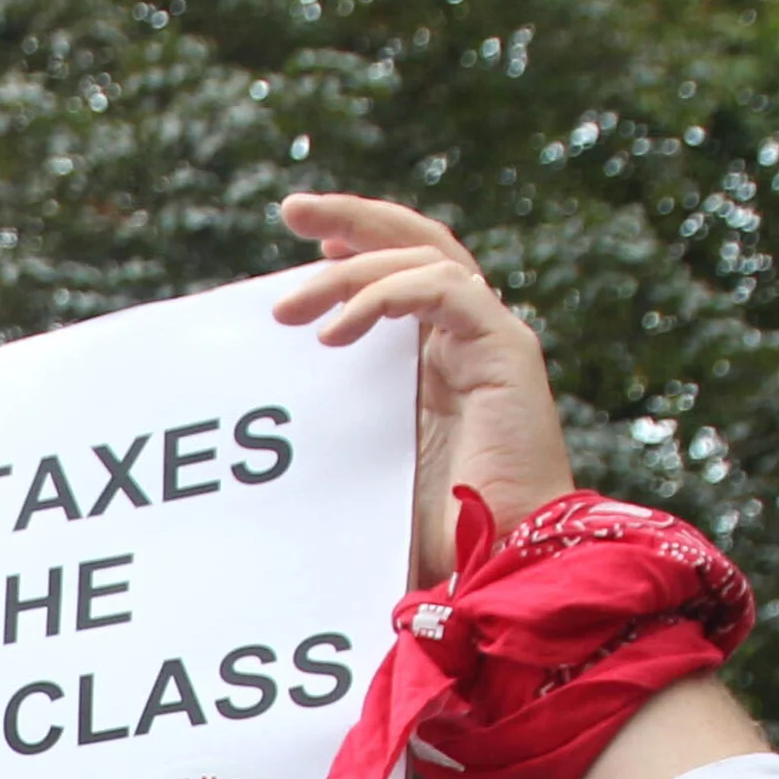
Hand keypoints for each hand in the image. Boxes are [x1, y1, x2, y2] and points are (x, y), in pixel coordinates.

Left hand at [267, 194, 575, 582]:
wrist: (509, 568)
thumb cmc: (444, 540)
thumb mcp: (369, 472)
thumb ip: (340, 437)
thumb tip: (270, 441)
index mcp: (439, 362)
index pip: (401, 275)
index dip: (355, 248)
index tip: (302, 244)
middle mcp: (468, 340)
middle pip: (416, 245)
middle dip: (353, 219)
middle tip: (291, 210)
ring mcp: (491, 341)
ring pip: (424, 259)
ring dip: (350, 271)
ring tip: (289, 310)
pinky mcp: (506, 352)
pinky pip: (447, 288)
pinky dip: (388, 295)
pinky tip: (337, 332)